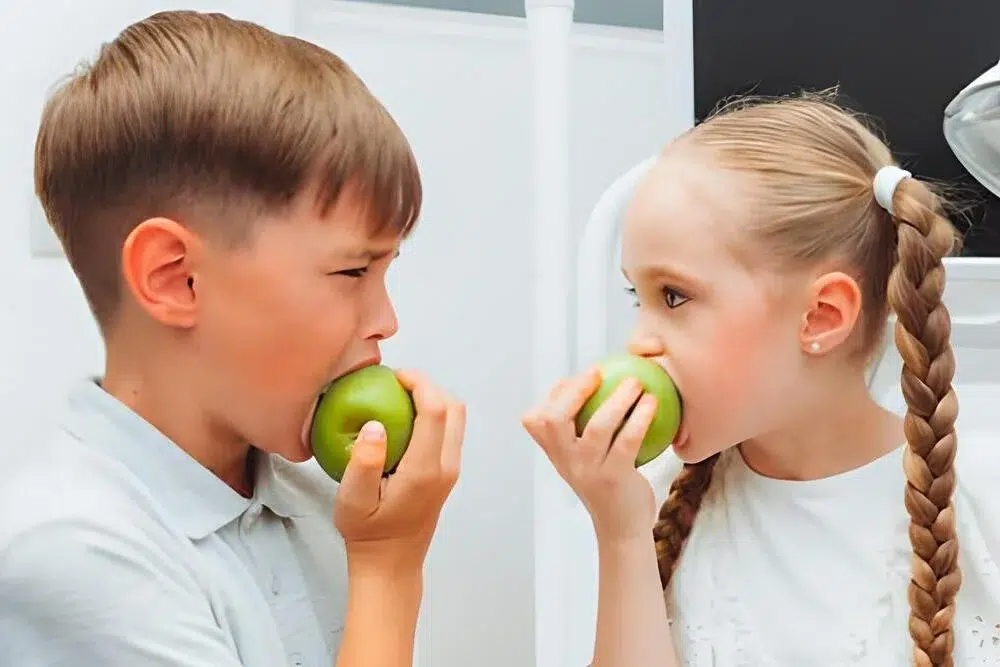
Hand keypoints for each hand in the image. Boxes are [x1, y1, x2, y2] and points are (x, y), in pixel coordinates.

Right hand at [334, 370, 464, 573]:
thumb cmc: (368, 533)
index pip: (436, 411)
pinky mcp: (447, 473)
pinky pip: (449, 432)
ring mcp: (450, 471)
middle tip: (397, 381)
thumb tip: (374, 425)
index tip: (396, 375)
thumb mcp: (353, 500)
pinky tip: (403, 418)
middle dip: (429, 385)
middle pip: (454, 409)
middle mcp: (446, 468)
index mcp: (425, 470)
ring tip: (399, 395)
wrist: (391, 563)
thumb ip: (362, 462)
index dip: (420, 383)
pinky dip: (433, 414)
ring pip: (456, 419)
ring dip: (433, 399)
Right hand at [521, 367, 657, 541]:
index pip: (535, 421)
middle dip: (575, 391)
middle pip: (554, 420)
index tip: (570, 380)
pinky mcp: (614, 478)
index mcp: (557, 455)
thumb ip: (582, 431)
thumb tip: (595, 387)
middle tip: (598, 372)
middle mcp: (567, 462)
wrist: (622, 529)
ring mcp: (588, 471)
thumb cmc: (609, 486)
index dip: (549, 396)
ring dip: (617, 400)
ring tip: (635, 383)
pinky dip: (640, 418)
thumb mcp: (586, 460)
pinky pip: (628, 440)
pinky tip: (652, 403)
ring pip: (597, 427)